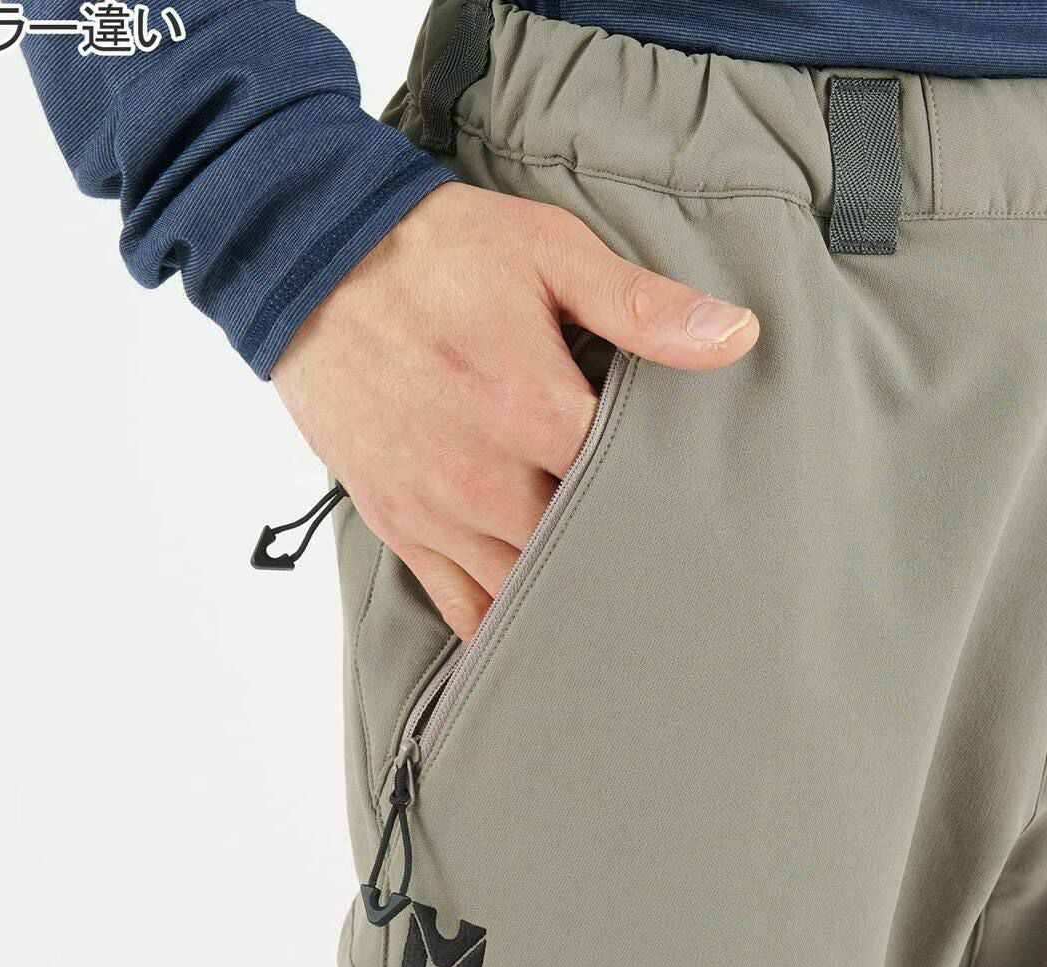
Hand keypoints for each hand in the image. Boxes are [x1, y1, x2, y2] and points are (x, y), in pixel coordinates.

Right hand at [272, 181, 758, 640]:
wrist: (310, 263)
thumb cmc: (436, 253)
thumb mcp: (548, 252)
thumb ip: (641, 305)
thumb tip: (736, 336)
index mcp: (533, 409)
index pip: (632, 488)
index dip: (675, 501)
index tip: (705, 511)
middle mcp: (483, 477)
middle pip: (582, 553)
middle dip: (627, 559)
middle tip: (672, 568)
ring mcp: (435, 511)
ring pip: (524, 593)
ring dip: (570, 600)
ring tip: (616, 604)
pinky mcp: (398, 523)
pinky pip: (457, 605)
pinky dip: (499, 628)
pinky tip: (537, 634)